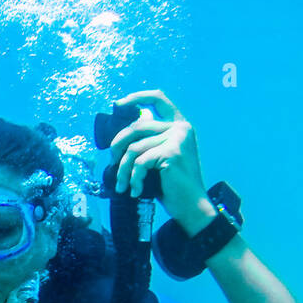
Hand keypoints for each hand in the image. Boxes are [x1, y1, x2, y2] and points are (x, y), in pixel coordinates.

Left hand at [108, 89, 208, 219]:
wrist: (190, 205)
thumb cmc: (172, 185)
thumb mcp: (160, 157)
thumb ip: (148, 141)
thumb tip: (120, 135)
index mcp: (179, 125)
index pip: (158, 98)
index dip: (136, 97)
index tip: (117, 104)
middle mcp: (180, 127)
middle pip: (137, 126)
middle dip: (117, 144)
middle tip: (112, 164)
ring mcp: (177, 138)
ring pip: (134, 147)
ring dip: (122, 169)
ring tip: (122, 185)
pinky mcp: (172, 153)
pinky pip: (140, 162)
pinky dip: (133, 178)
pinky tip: (135, 191)